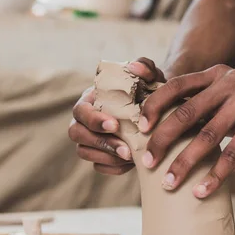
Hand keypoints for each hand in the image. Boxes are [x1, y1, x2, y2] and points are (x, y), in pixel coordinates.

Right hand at [68, 58, 164, 174]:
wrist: (157, 111)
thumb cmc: (148, 89)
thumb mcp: (149, 76)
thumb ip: (144, 66)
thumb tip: (135, 67)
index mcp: (90, 100)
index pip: (81, 111)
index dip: (94, 120)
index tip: (115, 125)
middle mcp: (84, 120)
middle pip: (76, 134)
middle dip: (99, 142)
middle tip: (125, 149)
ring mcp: (89, 140)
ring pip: (84, 152)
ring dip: (106, 157)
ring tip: (130, 156)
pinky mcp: (99, 156)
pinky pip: (98, 167)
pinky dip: (113, 168)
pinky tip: (131, 164)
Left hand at [138, 64, 234, 197]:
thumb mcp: (226, 96)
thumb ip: (200, 103)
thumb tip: (158, 127)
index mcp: (215, 75)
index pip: (176, 85)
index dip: (155, 105)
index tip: (141, 128)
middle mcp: (230, 83)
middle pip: (187, 113)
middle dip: (163, 139)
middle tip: (147, 161)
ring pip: (207, 136)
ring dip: (185, 163)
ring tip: (169, 183)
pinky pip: (232, 154)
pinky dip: (215, 175)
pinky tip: (201, 191)